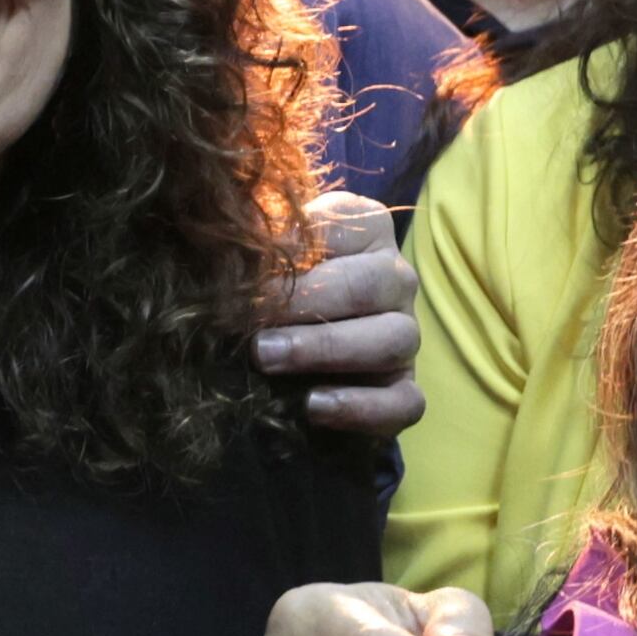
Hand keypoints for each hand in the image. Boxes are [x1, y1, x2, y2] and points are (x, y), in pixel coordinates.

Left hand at [261, 192, 421, 436]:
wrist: (283, 349)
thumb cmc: (269, 288)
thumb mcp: (260, 254)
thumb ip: (255, 241)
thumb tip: (231, 238)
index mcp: (366, 232)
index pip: (339, 229)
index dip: (288, 252)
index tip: (242, 273)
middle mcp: (394, 278)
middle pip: (369, 285)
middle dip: (304, 304)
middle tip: (250, 321)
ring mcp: (405, 335)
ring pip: (393, 340)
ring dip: (327, 350)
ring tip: (268, 359)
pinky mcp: (402, 389)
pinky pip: (404, 401)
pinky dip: (361, 406)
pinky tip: (312, 406)